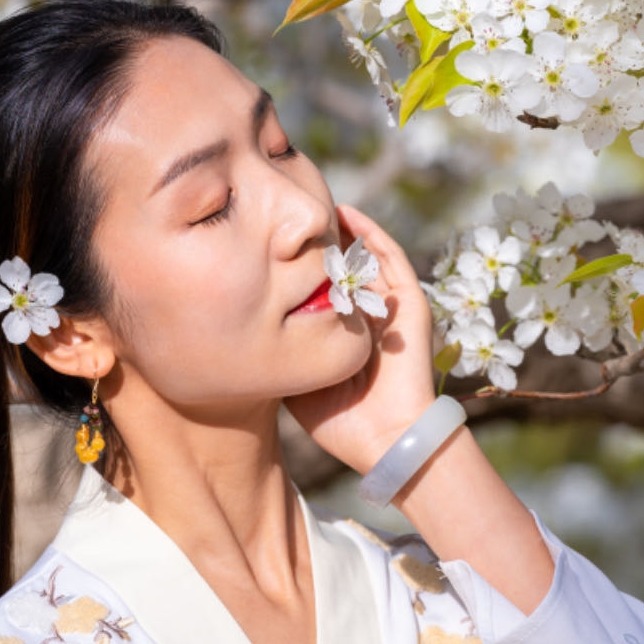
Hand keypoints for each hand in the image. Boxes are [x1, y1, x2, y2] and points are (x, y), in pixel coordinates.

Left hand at [284, 204, 438, 475]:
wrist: (384, 440)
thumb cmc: (337, 419)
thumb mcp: (293, 374)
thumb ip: (275, 346)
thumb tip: (233, 322)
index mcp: (341, 327)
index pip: (318, 281)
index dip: (296, 258)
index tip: (262, 237)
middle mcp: (366, 311)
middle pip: (339, 261)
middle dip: (314, 236)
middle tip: (282, 210)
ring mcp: (389, 306)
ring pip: (364, 253)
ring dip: (340, 228)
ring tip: (310, 203)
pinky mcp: (409, 303)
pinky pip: (390, 257)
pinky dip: (370, 232)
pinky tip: (346, 214)